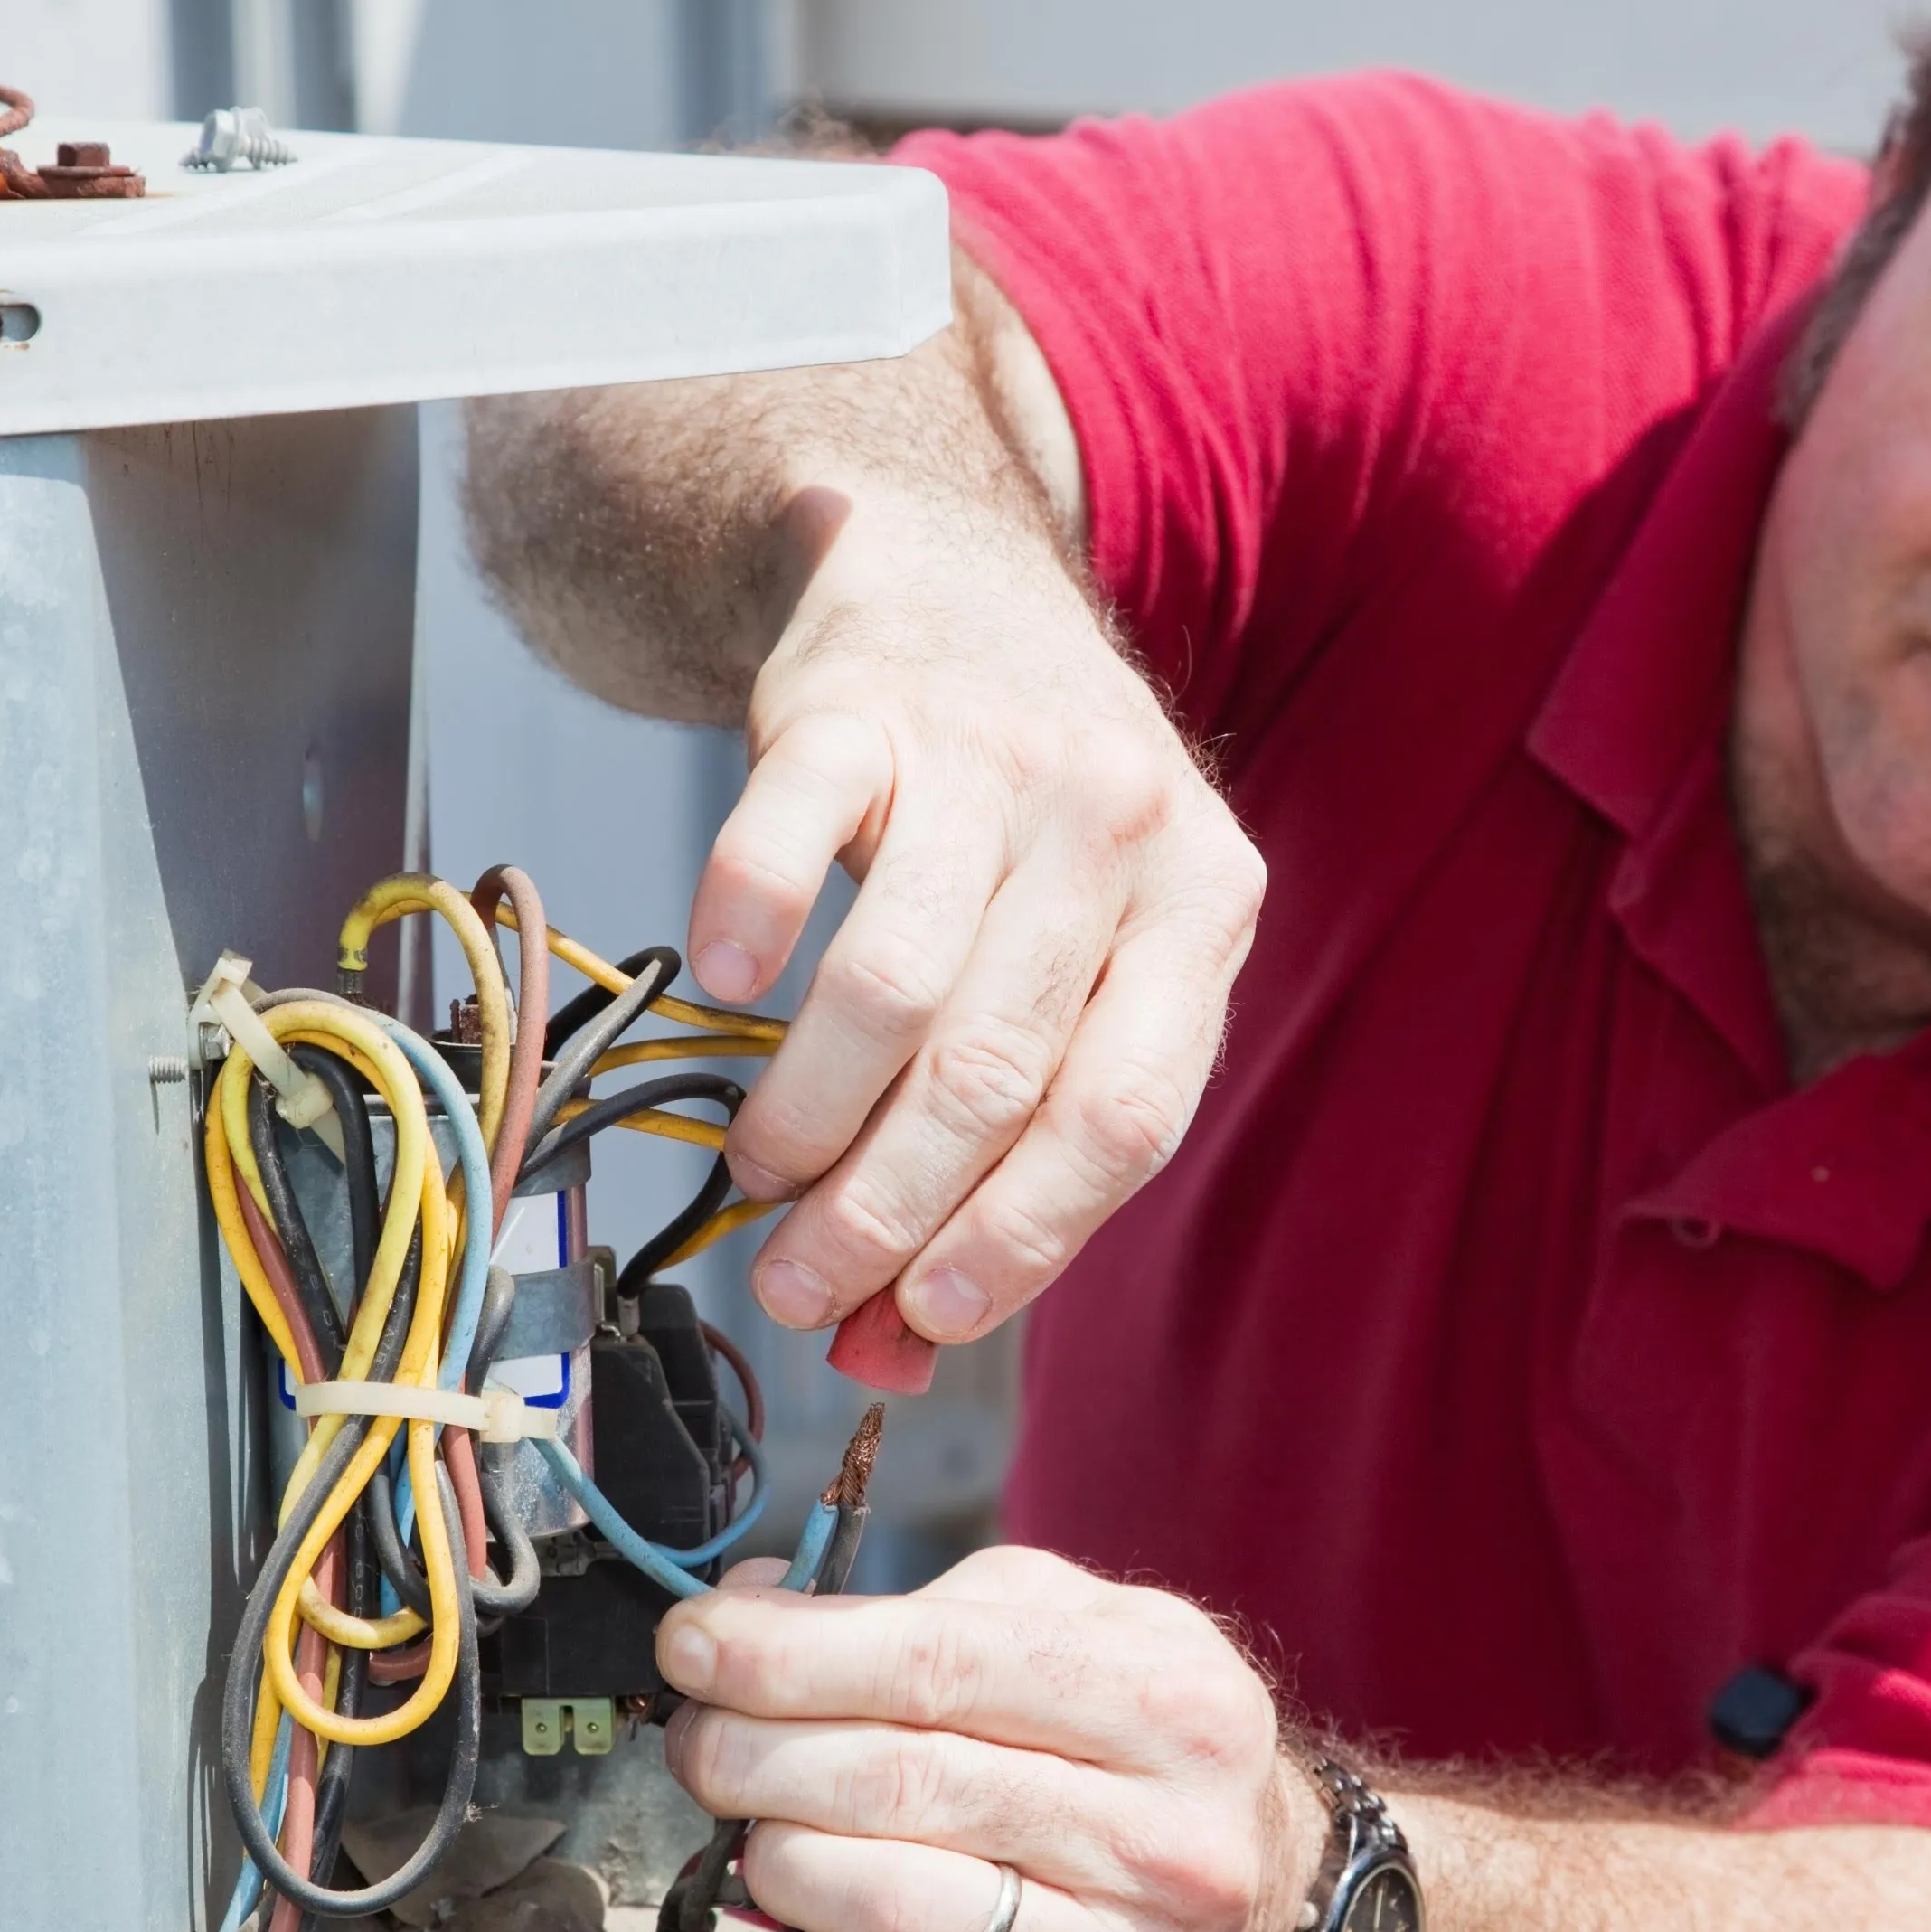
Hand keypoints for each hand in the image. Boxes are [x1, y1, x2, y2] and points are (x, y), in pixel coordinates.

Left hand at [658, 1545, 1320, 1931]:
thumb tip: (743, 1617)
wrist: (1264, 1914)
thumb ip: (920, 1608)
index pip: (940, 1665)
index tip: (693, 1644)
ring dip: (780, 1859)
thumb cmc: (1134, 1749)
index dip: (790, 1656)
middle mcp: (1163, 1837)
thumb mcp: (1074, 1631)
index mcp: (1169, 1698)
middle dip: (755, 1754)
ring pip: (888, 1906)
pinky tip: (822, 1921)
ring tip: (763, 1827)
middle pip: (898, 1783)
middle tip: (701, 1740)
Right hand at [693, 494, 1264, 1343]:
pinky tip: (724, 990)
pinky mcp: (861, 709)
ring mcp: (989, 758)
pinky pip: (788, 837)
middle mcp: (1117, 825)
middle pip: (995, 1069)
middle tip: (802, 1286)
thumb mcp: (1081, 954)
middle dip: (886, 1210)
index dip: (1022, 1236)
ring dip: (808, 1115)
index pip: (1126, 1114)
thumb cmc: (1022, 822)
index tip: (927, 1319)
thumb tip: (892, 1351)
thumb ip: (1011, 1149)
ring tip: (758, 1176)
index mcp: (1206, 905)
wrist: (951, 580)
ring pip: (893, 984)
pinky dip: (747, 926)